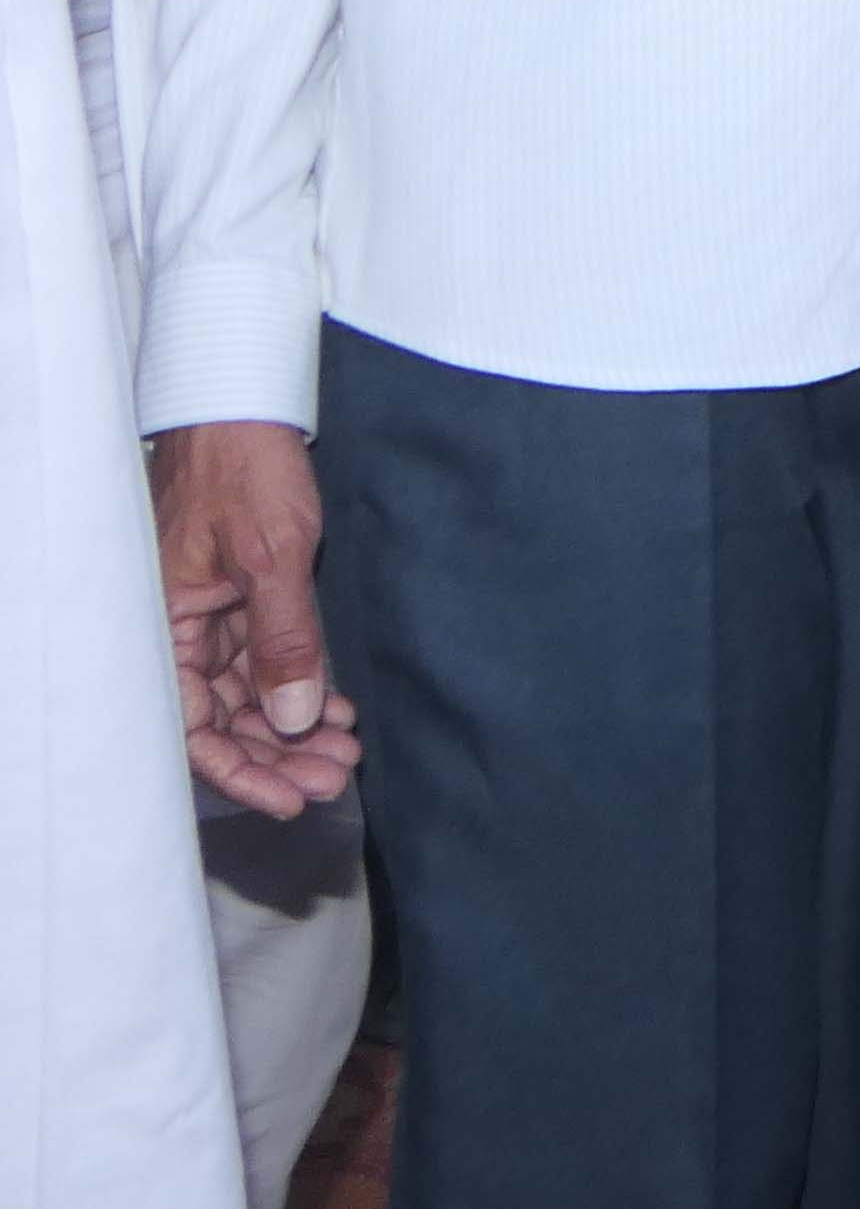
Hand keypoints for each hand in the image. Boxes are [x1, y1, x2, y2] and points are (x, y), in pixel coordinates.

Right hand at [150, 421, 352, 815]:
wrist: (245, 408)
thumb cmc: (244, 471)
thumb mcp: (271, 555)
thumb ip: (284, 639)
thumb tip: (294, 717)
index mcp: (164, 627)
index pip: (191, 726)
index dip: (238, 771)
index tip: (290, 800)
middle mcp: (180, 631)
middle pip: (221, 720)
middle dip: (277, 755)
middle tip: (335, 778)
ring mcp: (211, 616)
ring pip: (247, 696)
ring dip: (294, 728)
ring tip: (346, 754)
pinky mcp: (242, 598)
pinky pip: (265, 660)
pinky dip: (300, 688)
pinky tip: (338, 713)